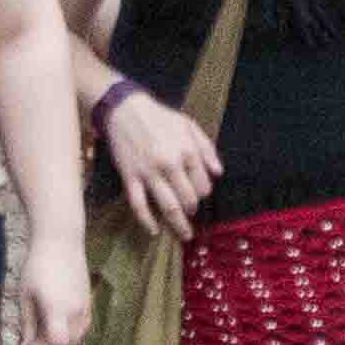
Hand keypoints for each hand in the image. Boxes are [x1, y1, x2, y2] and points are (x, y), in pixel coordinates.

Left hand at [13, 237, 95, 344]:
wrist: (61, 241)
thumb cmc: (38, 266)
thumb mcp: (26, 295)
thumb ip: (27, 323)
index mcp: (57, 309)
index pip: (58, 343)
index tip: (30, 343)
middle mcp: (75, 311)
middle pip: (68, 344)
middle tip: (33, 340)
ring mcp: (85, 306)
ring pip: (78, 336)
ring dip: (62, 340)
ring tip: (45, 331)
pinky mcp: (89, 300)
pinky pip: (84, 325)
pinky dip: (72, 331)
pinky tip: (58, 322)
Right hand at [103, 91, 223, 238]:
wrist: (125, 110)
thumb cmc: (160, 118)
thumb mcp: (189, 126)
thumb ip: (207, 149)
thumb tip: (218, 173)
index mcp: (187, 151)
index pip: (203, 185)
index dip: (203, 193)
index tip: (199, 195)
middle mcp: (169, 164)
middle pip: (188, 199)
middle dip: (193, 210)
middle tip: (192, 214)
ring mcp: (148, 173)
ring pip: (167, 207)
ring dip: (178, 224)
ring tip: (184, 235)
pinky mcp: (130, 178)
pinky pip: (139, 206)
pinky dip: (147, 221)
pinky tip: (154, 231)